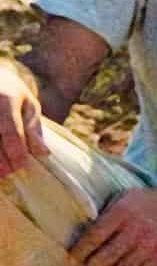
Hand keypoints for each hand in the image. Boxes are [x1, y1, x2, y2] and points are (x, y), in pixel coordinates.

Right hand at [0, 59, 48, 179]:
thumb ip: (33, 128)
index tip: (22, 166)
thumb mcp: (27, 103)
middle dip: (0, 159)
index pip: (10, 130)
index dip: (16, 150)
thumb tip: (43, 153)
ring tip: (0, 174)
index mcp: (5, 101)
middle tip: (9, 173)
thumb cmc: (9, 92)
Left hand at [69, 187, 156, 265]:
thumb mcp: (125, 198)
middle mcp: (135, 230)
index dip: (79, 252)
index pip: (92, 238)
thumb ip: (106, 214)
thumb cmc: (150, 201)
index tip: (72, 259)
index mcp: (122, 213)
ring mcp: (149, 246)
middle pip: (102, 260)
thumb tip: (84, 235)